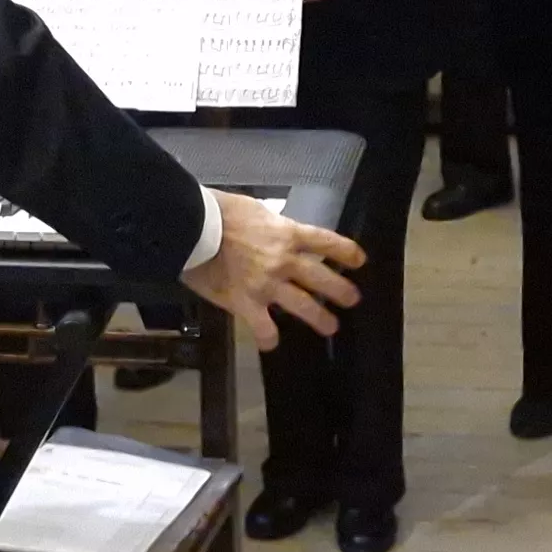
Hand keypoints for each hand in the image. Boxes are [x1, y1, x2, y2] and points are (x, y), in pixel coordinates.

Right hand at [178, 188, 364, 352]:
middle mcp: (284, 261)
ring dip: (320, 319)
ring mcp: (267, 285)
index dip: (346, 252)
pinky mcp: (245, 303)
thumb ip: (272, 224)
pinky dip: (268, 337)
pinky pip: (263, 327)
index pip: (326, 242)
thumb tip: (278, 230)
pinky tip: (270, 342)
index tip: (359, 261)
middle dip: (341, 291)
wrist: (192, 228)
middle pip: (322, 278)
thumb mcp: (254, 209)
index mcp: (286, 233)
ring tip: (330, 327)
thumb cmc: (219, 211)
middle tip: (352, 299)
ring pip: (303, 307)